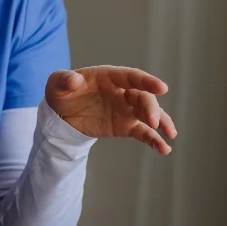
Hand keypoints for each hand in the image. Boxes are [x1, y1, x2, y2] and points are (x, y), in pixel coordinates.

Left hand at [45, 66, 176, 154]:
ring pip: (149, 114)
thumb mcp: (56, 84)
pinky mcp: (125, 126)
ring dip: (161, 122)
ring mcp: (126, 109)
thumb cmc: (61, 92)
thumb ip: (64, 80)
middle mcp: (123, 92)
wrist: (60, 114)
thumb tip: (74, 80)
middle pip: (143, 97)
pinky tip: (163, 149)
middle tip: (152, 122)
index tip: (162, 88)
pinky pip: (143, 132)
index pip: (132, 77)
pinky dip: (154, 140)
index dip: (147, 81)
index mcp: (109, 77)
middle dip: (151, 108)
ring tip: (170, 135)